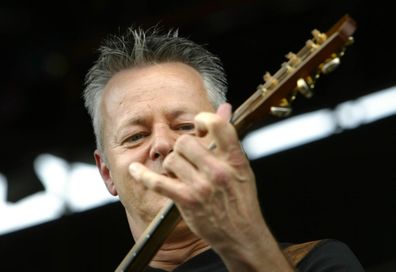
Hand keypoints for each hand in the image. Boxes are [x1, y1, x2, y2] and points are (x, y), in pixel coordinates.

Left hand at [128, 103, 260, 245]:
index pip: (216, 124)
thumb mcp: (242, 168)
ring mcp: (201, 186)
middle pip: (185, 141)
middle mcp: (218, 170)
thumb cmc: (241, 201)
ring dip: (172, 164)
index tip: (199, 126)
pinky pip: (159, 182)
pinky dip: (143, 175)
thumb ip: (229, 141)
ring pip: (171, 159)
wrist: (242, 234)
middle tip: (187, 158)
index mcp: (234, 159)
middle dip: (183, 148)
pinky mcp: (187, 200)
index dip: (203, 120)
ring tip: (181, 173)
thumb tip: (224, 108)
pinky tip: (135, 169)